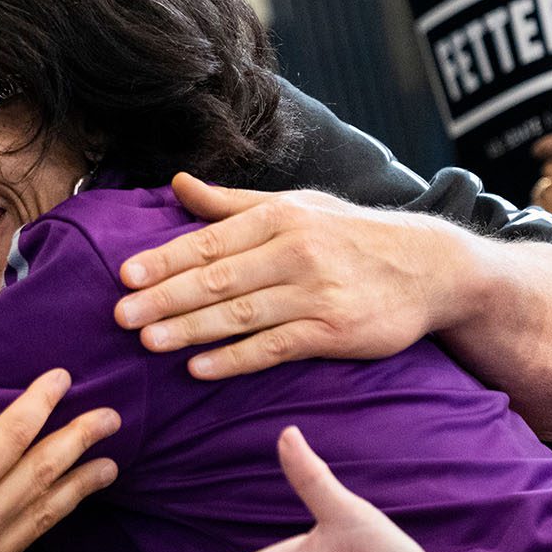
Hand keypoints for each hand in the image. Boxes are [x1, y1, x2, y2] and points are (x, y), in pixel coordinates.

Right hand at [0, 370, 119, 551]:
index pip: (11, 436)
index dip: (40, 404)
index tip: (62, 379)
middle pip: (42, 472)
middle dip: (79, 441)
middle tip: (112, 418)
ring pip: (45, 512)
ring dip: (80, 485)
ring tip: (111, 465)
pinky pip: (26, 541)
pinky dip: (50, 518)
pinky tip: (62, 507)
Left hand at [114, 174, 467, 378]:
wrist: (430, 267)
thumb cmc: (350, 235)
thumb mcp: (296, 206)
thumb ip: (232, 204)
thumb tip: (177, 184)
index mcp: (280, 218)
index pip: (211, 240)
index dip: (166, 259)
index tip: (125, 275)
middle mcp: (296, 252)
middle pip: (219, 279)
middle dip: (165, 298)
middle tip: (120, 315)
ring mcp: (315, 293)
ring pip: (242, 315)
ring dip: (191, 329)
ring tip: (148, 342)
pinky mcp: (334, 331)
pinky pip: (276, 347)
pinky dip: (236, 358)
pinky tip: (201, 368)